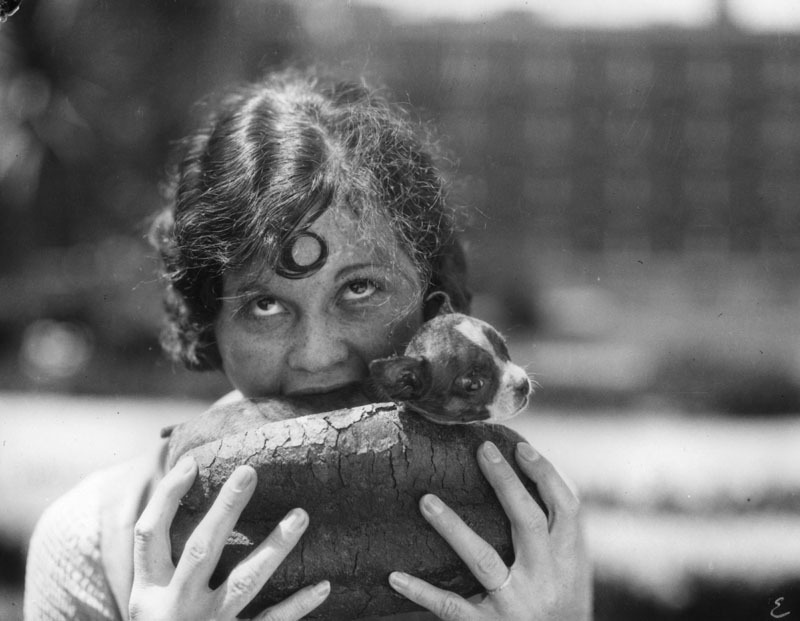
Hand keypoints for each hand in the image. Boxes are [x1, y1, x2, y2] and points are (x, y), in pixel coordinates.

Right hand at [129, 456, 329, 620]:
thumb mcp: (149, 603)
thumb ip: (167, 564)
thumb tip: (194, 497)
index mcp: (147, 591)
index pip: (148, 534)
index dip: (166, 496)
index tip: (192, 462)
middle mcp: (173, 607)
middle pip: (200, 549)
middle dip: (225, 509)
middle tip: (249, 471)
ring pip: (243, 582)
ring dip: (274, 547)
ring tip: (300, 515)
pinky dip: (298, 605)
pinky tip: (323, 585)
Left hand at [388, 441, 591, 620]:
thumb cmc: (562, 603)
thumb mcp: (572, 570)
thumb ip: (555, 531)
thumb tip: (530, 473)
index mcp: (569, 560)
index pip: (566, 507)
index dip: (546, 474)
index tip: (520, 448)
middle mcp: (546, 579)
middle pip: (527, 522)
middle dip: (506, 483)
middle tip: (482, 450)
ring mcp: (516, 605)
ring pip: (483, 560)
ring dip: (453, 528)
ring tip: (426, 501)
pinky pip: (452, 607)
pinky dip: (423, 593)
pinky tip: (396, 576)